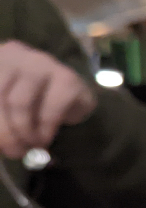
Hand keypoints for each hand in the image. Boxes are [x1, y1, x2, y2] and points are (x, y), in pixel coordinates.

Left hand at [0, 40, 96, 158]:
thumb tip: (3, 143)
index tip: (0, 146)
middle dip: (5, 131)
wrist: (76, 95)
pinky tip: (46, 138)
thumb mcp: (8, 107)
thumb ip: (2, 119)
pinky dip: (46, 129)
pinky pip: (50, 108)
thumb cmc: (34, 102)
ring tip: (32, 145)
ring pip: (20, 102)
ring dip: (24, 132)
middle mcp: (15, 55)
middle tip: (14, 152)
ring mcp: (42, 63)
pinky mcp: (67, 77)